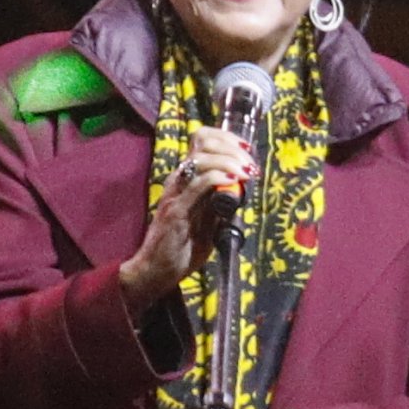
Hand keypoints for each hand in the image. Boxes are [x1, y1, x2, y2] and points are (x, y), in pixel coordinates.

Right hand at [119, 125, 256, 304]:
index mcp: (186, 178)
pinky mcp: (176, 210)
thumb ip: (223, 202)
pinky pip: (198, 184)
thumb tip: (243, 188)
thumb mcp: (211, 220)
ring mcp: (175, 193)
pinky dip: (219, 178)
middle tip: (251, 166)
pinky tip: (234, 181)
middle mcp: (179, 180)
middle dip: (233, 147)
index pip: (202, 140)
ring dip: (230, 161)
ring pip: (202, 159)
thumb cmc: (183, 246)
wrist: (157, 270)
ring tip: (247, 173)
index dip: (227, 138)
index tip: (248, 150)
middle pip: (203, 142)